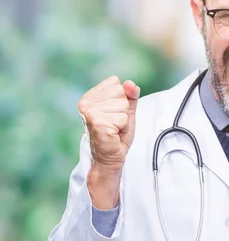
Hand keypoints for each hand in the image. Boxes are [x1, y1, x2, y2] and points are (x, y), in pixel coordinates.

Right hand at [78, 76, 139, 209]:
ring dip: (124, 120)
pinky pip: (123, 118)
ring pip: (123, 106)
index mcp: (90, 96)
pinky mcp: (98, 123)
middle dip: (124, 111)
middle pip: (121, 94)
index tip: (114, 114)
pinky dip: (124, 128)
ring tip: (115, 129)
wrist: (110, 157)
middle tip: (116, 124)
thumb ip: (130, 95)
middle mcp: (86, 102)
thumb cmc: (116, 134)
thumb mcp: (126, 111)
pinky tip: (114, 134)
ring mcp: (91, 113)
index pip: (116, 83)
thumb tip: (130, 83)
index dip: (122, 100)